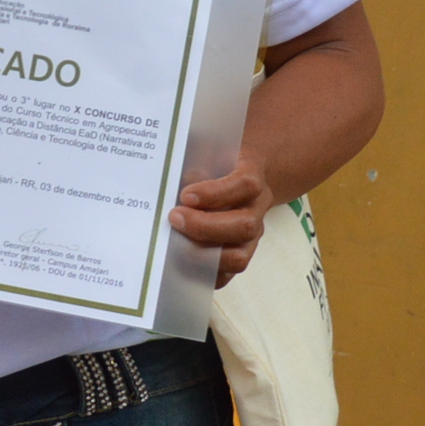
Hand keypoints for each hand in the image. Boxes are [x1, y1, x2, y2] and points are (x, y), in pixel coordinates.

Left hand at [169, 152, 276, 284]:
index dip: (215, 193)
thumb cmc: (217, 162)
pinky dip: (205, 274)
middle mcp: (256, 209)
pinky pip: (228, 274)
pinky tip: (181, 263)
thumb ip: (194, 161)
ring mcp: (251, 236)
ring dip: (204, 254)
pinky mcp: (240, 253)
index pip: (244, 185)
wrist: (242, 175)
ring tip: (175, 244)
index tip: (185, 195)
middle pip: (244, 226)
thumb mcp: (208, 151)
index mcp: (252, 178)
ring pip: (239, 257)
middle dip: (205, 227)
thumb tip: (168, 186)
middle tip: (174, 218)